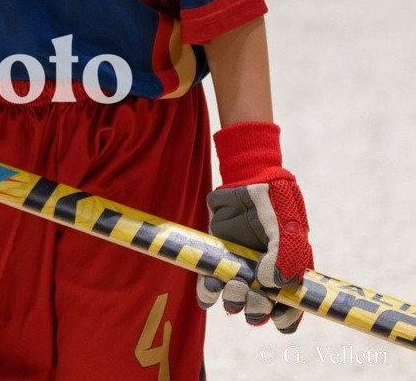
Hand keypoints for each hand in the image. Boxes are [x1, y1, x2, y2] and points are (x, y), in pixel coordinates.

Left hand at [197, 121, 312, 332]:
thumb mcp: (288, 226)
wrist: (248, 180)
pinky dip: (207, 293)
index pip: (290, 310)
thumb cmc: (276, 203)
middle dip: (257, 311)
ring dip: (234, 302)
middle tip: (253, 293)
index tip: (278, 313)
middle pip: (261, 311)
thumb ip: (286, 255)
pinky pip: (209, 288)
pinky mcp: (217, 261)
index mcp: (288, 273)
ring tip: (234, 285)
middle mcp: (264, 277)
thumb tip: (271, 284)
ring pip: (235, 302)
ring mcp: (239, 270)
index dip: (285, 318)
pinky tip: (210, 284)